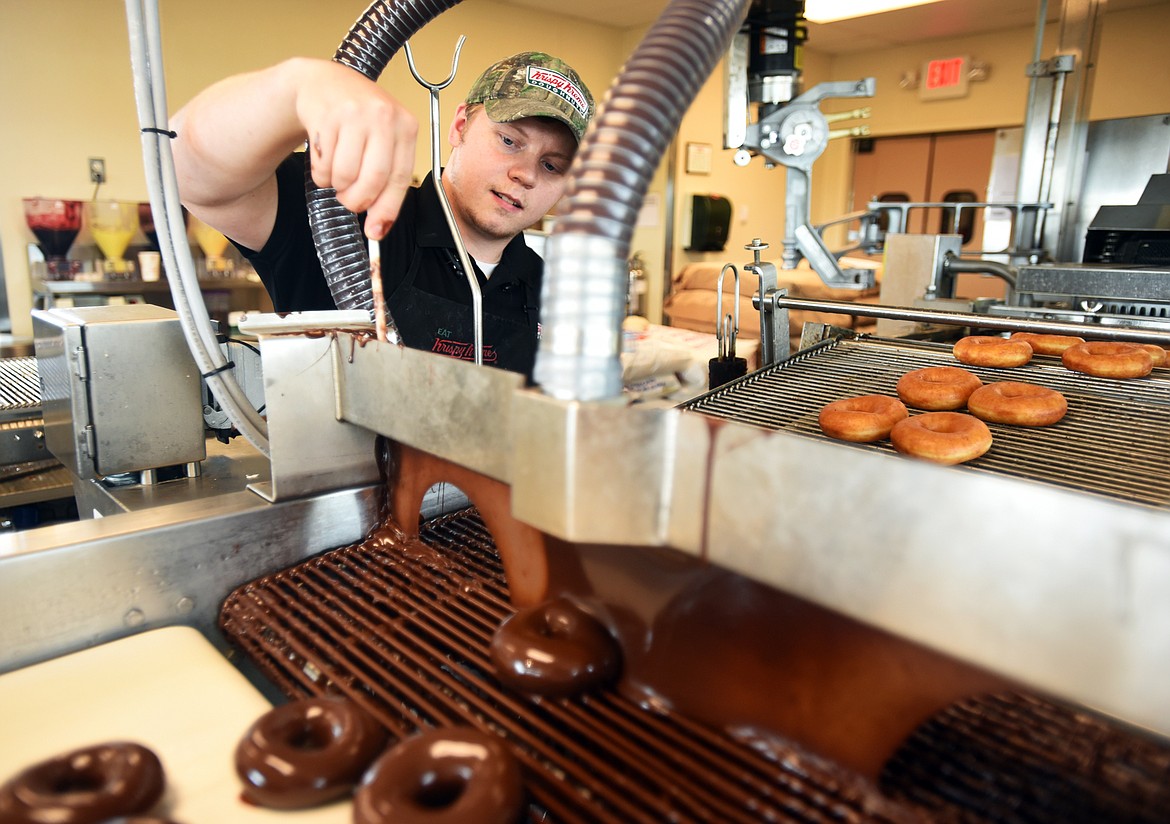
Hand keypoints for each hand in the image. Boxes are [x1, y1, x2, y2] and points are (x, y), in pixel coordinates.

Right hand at [293, 59, 418, 238]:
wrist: (324, 82)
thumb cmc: (360, 119)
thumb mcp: (384, 140)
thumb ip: (386, 180)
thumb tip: (378, 227)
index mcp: (406, 126)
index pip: (399, 178)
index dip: (386, 210)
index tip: (376, 231)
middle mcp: (383, 116)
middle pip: (373, 180)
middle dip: (357, 200)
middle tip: (350, 201)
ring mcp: (354, 114)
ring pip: (345, 175)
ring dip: (336, 186)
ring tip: (337, 172)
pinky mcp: (326, 116)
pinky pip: (323, 164)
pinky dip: (321, 173)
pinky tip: (325, 157)